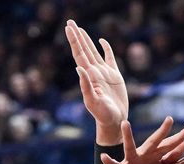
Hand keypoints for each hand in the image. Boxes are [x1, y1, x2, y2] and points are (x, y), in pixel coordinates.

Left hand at [66, 20, 126, 135]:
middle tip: (70, 22)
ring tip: (80, 29)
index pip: (79, 54)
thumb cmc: (103, 115)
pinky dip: (106, 48)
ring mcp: (104, 73)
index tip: (68, 28)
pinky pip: (109, 58)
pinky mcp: (114, 76)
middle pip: (84, 50)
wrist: (115, 121)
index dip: (74, 41)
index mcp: (88, 76)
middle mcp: (94, 72)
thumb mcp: (93, 102)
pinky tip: (101, 41)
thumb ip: (85, 86)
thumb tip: (78, 68)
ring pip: (93, 52)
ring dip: (87, 40)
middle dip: (77, 36)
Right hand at [98, 118, 183, 163]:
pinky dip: (109, 161)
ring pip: (130, 147)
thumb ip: (173, 156)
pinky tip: (104, 157)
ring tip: (124, 124)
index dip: (180, 136)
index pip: (170, 144)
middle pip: (155, 141)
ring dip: (127, 136)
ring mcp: (133, 160)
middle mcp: (145, 154)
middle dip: (162, 132)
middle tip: (170, 120)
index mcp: (156, 154)